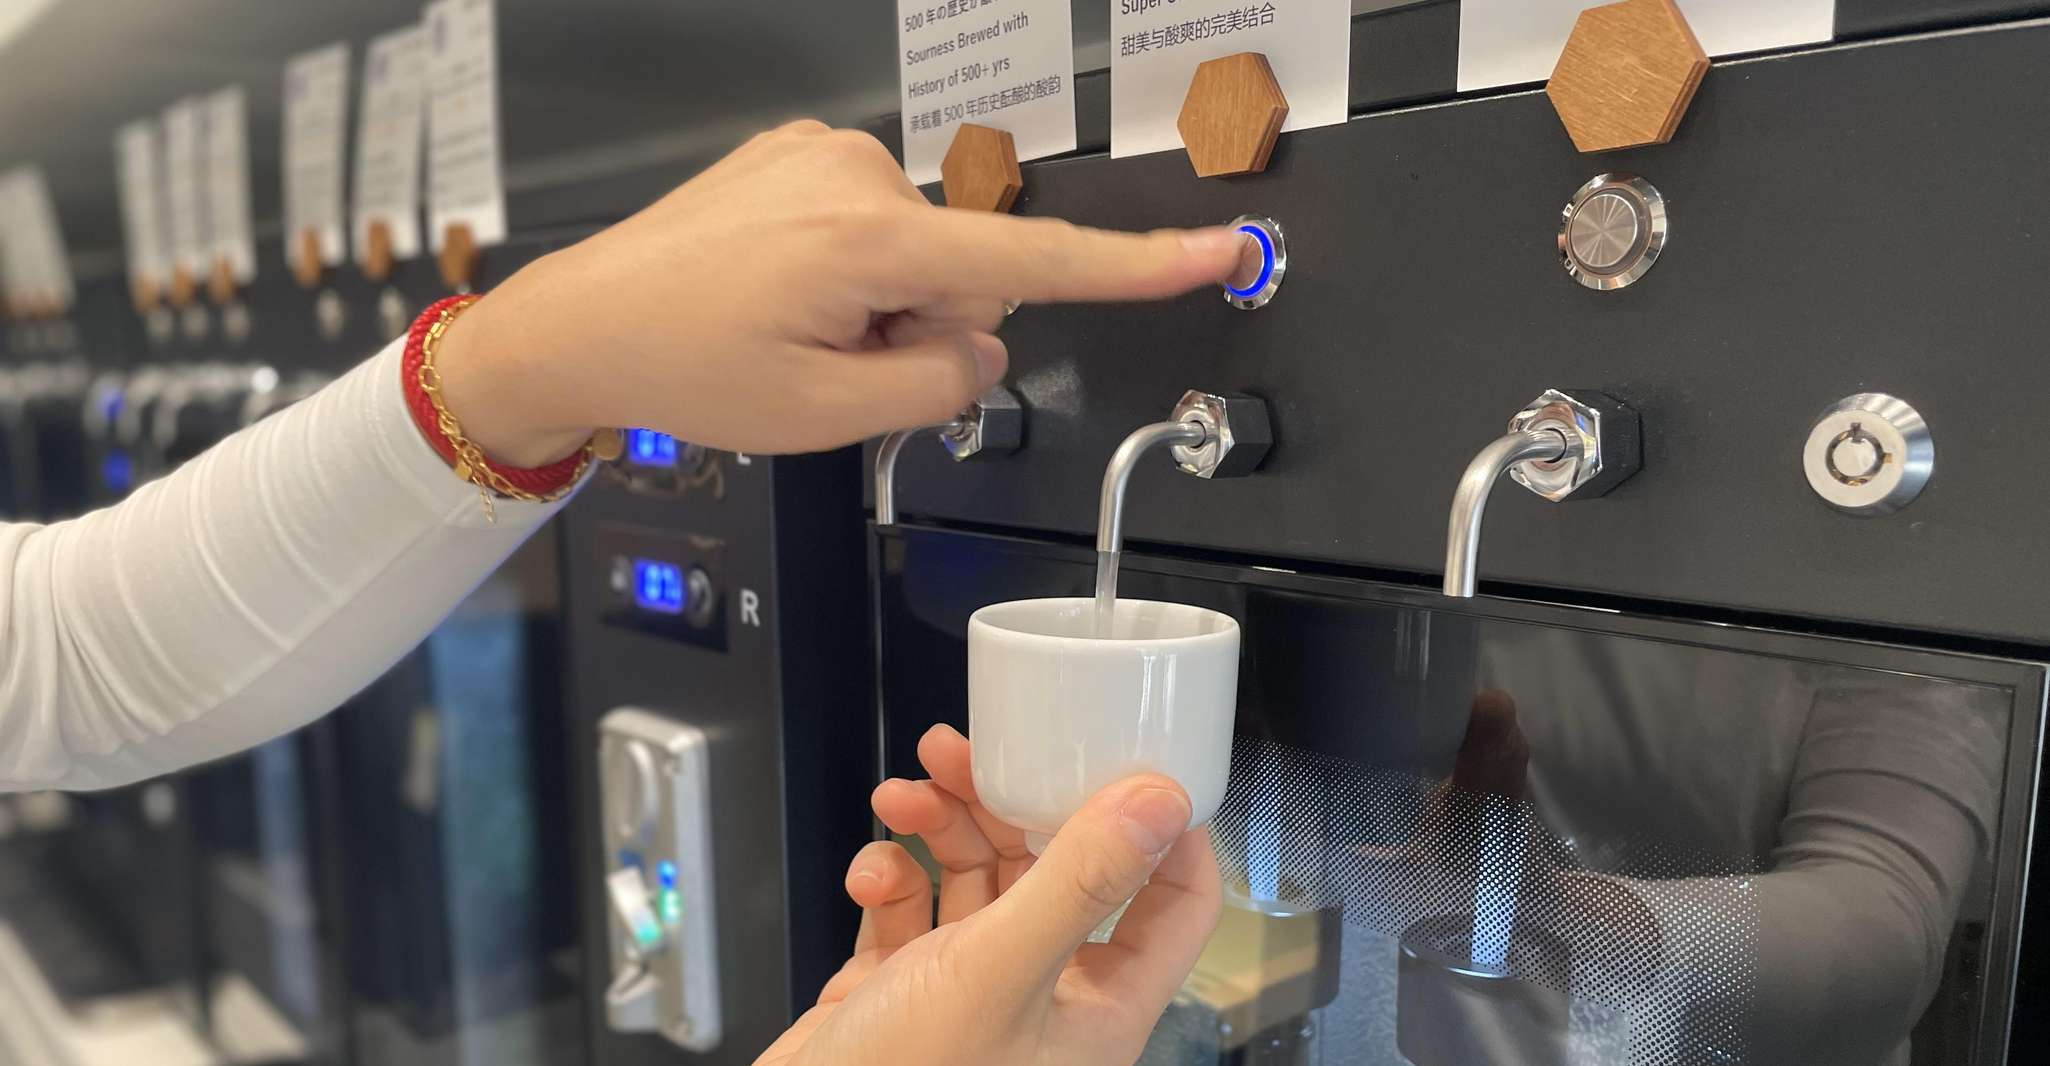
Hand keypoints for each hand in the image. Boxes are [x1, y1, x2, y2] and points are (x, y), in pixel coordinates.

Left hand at [432, 120, 1251, 464]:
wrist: (580, 325)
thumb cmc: (683, 369)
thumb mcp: (826, 416)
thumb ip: (937, 386)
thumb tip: (984, 350)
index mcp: (869, 240)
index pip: (1036, 264)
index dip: (1138, 265)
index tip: (1218, 248)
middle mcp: (856, 175)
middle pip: (967, 274)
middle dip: (920, 327)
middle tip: (828, 360)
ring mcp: (826, 155)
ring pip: (920, 251)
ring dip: (880, 301)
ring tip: (791, 327)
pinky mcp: (803, 153)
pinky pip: (874, 222)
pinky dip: (849, 268)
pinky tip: (781, 292)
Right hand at [757, 724, 1223, 1065]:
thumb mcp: (997, 973)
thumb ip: (1079, 883)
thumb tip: (1162, 801)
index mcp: (1099, 1008)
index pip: (1175, 905)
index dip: (1159, 829)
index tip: (1119, 758)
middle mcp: (1047, 1000)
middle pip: (1058, 869)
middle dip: (1006, 802)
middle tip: (956, 752)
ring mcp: (974, 995)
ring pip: (979, 879)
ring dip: (939, 827)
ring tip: (898, 798)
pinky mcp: (903, 993)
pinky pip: (913, 911)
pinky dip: (892, 880)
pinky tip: (870, 876)